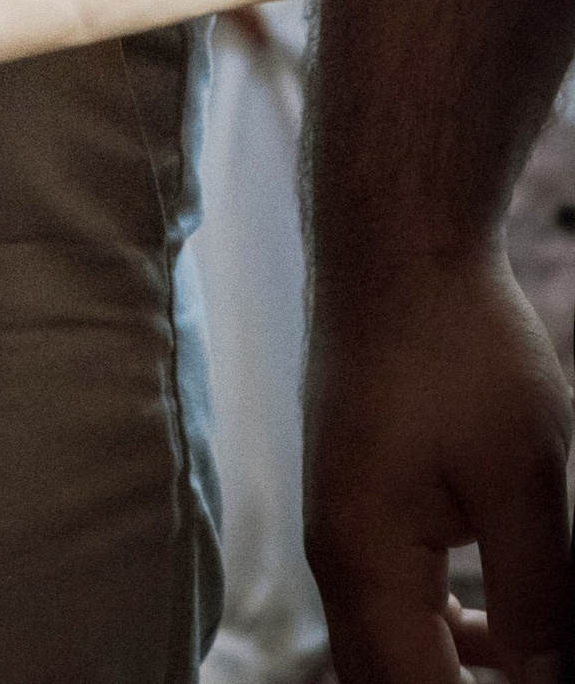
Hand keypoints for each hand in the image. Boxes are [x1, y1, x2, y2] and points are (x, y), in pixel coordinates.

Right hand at [308, 253, 571, 681]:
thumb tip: (547, 680)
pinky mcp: (356, 500)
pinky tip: (498, 628)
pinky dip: (442, 635)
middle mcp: (337, 559)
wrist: (394, 243)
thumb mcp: (524, 478)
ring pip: (386, 650)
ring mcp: (339, 529)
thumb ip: (538, 599)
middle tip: (537, 680)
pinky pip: (390, 603)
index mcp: (367, 564)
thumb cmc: (457, 343)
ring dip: (449, 675)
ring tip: (531, 671)